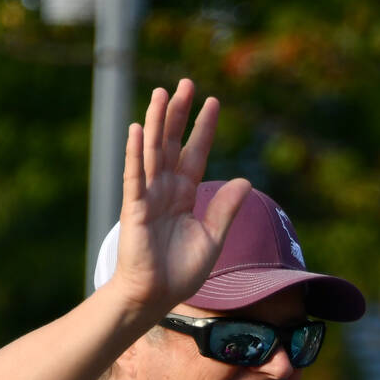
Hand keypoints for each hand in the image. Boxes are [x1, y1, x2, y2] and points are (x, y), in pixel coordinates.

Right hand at [108, 79, 254, 323]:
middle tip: (186, 83)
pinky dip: (136, 153)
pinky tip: (139, 129)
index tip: (213, 102)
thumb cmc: (180, 272)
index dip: (204, 128)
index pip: (195, 154)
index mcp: (185, 195)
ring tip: (162, 93)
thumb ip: (226, 209)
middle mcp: (166, 190)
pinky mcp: (134, 208)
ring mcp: (148, 196)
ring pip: (153, 152)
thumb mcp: (212, 238)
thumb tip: (245, 181)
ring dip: (157, 122)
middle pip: (173, 144)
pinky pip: (135, 176)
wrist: (156, 296)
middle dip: (180, 114)